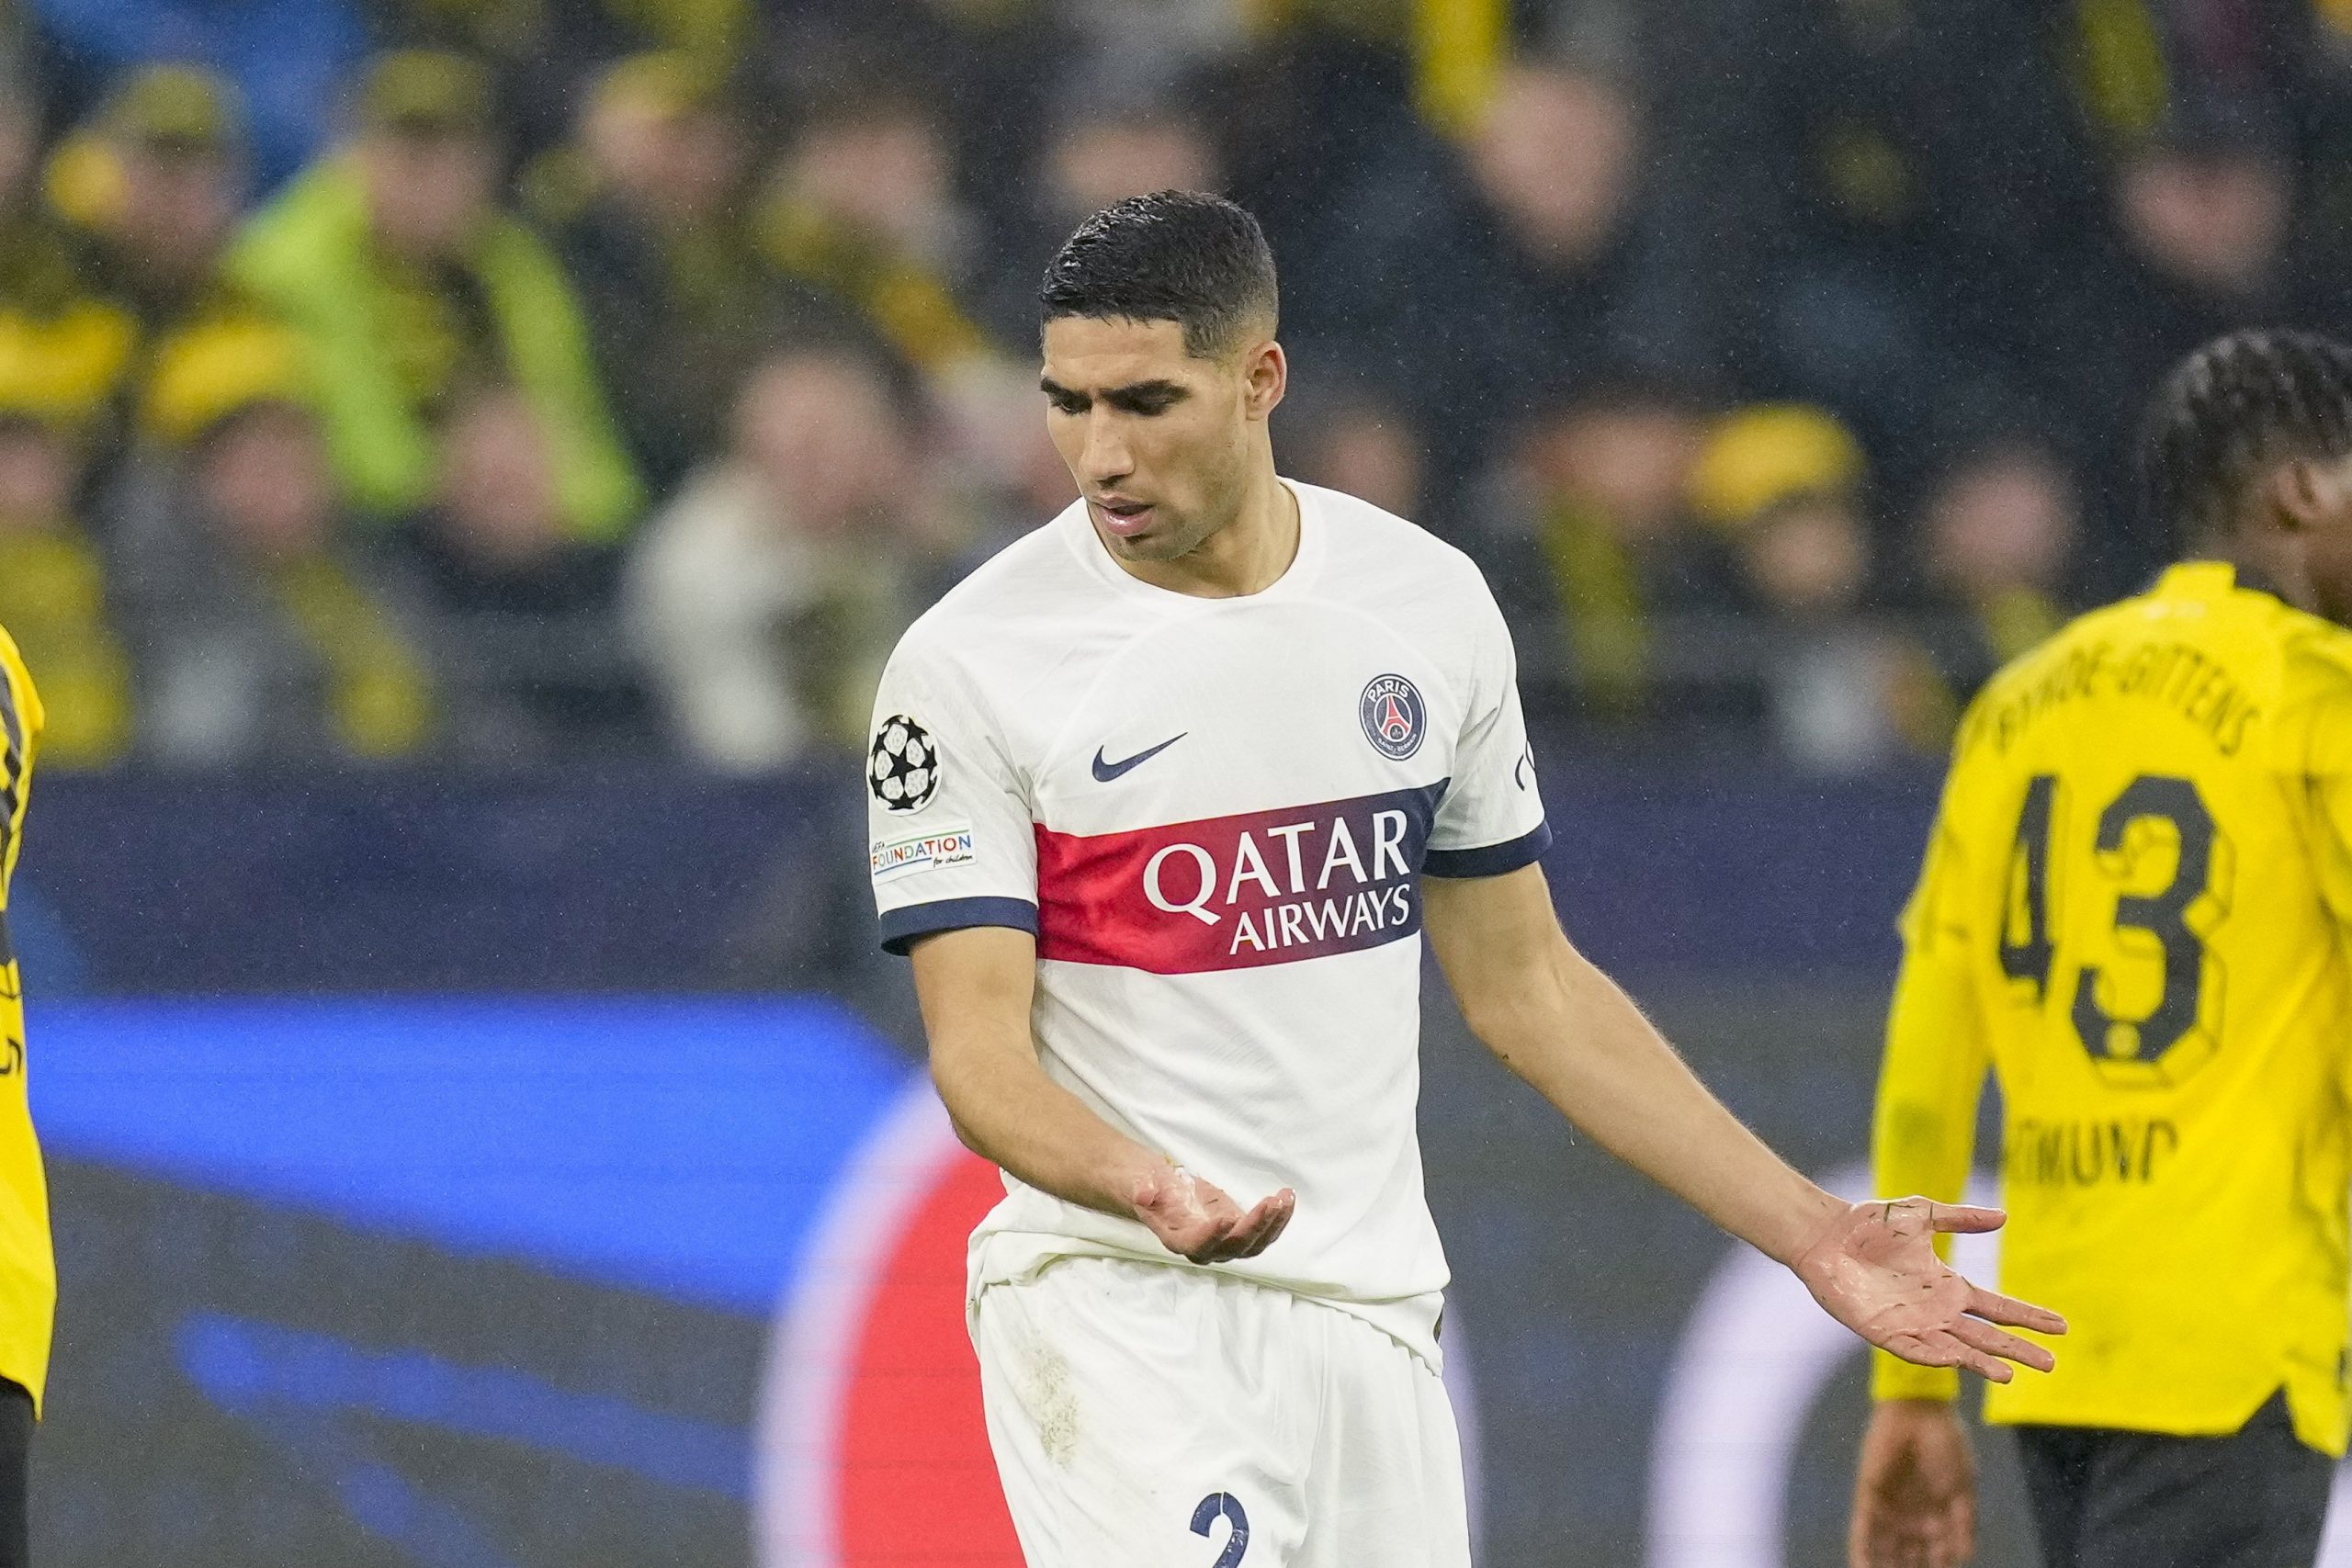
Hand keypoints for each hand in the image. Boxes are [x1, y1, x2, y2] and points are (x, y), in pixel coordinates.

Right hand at [1131, 1165, 1293, 1263]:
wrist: (1159, 1189)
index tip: (1226, 1217)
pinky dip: (1278, 1218)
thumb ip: (1141, 1189)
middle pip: (1234, 1247)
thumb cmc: (1148, 1185)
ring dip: (1273, 1224)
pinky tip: (1287, 1199)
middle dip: (1255, 1227)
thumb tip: (1143, 1194)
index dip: (1212, 1236)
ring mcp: (1224, 1242)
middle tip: (1270, 1202)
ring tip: (1284, 1198)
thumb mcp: (1139, 1182)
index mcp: (1177, 1238)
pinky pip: (1263, 1232)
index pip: (1197, 1245)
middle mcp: (1204, 1247)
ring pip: (1254, 1244)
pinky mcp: (1238, 1230)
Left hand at [1794, 1197, 2065, 1381]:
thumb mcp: (1921, 1215)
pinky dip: (1934, 1356)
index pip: (1997, 1307)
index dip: (2027, 1317)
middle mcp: (1935, 1310)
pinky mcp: (1882, 1332)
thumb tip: (2004, 1217)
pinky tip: (1955, 1360)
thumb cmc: (1870, 1223)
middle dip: (2017, 1349)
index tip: (2061, 1327)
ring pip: (1955, 1349)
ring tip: (2010, 1374)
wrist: (1825, 1235)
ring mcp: (1911, 1324)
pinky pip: (1912, 1349)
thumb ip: (1960, 1218)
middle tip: (2051, 1364)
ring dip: (1980, 1362)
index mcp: (1947, 1285)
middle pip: (1985, 1335)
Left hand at [1850, 1400, 1975, 1567]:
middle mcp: (1911, 1515)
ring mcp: (1889, 1507)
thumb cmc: (1947, 1446)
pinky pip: (1862, 1531)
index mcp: (1935, 1514)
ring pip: (1885, 1549)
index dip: (1936, 1567)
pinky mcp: (1868, 1496)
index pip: (1935, 1553)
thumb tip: (1964, 1558)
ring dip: (1885, 1567)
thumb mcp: (1963, 1488)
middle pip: (1908, 1556)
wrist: (1920, 1414)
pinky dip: (1861, 1552)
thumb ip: (1964, 1524)